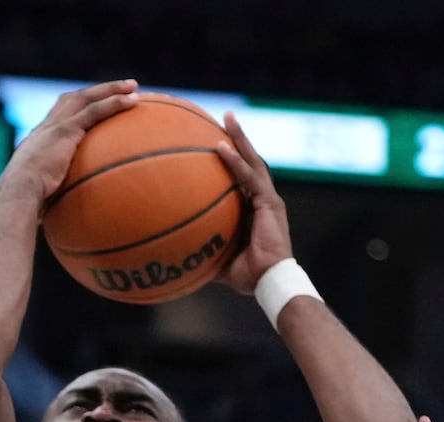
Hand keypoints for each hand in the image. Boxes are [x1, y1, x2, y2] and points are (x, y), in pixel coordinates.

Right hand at [0, 79, 139, 202]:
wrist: (17, 194)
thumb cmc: (26, 205)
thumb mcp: (40, 201)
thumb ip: (53, 202)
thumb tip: (64, 223)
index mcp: (39, 142)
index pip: (58, 118)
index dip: (75, 110)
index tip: (93, 108)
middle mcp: (46, 128)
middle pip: (73, 100)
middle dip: (97, 91)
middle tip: (121, 88)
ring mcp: (55, 126)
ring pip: (86, 98)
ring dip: (111, 89)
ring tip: (133, 86)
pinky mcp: (65, 131)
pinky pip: (95, 111)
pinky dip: (114, 103)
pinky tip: (134, 101)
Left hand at [214, 111, 293, 294]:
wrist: (268, 282)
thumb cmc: (245, 275)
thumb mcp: (217, 256)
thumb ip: (202, 245)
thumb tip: (173, 247)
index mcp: (256, 208)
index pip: (244, 176)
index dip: (233, 157)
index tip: (216, 139)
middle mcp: (265, 199)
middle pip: (250, 161)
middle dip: (238, 137)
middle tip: (225, 116)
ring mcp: (269, 199)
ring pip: (253, 161)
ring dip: (240, 138)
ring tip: (227, 117)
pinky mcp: (270, 204)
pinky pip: (250, 178)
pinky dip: (236, 162)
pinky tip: (221, 147)